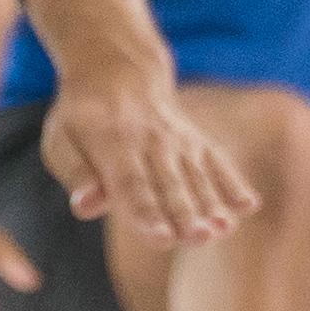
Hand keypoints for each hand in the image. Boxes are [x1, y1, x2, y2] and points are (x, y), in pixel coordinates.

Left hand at [28, 60, 255, 251]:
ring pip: (196, 178)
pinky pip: (217, 162)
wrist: (117, 71)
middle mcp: (151, 143)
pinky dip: (232, 182)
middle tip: (200, 238)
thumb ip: (77, 174)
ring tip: (223, 229)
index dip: (147, 215)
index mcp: (113, 146)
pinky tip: (249, 205)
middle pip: (170, 186)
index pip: (132, 186)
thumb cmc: (81, 118)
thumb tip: (86, 206)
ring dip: (211, 205)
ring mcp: (178, 142)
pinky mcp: (197, 142)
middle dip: (186, 215)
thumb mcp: (61, 141)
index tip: (162, 239)